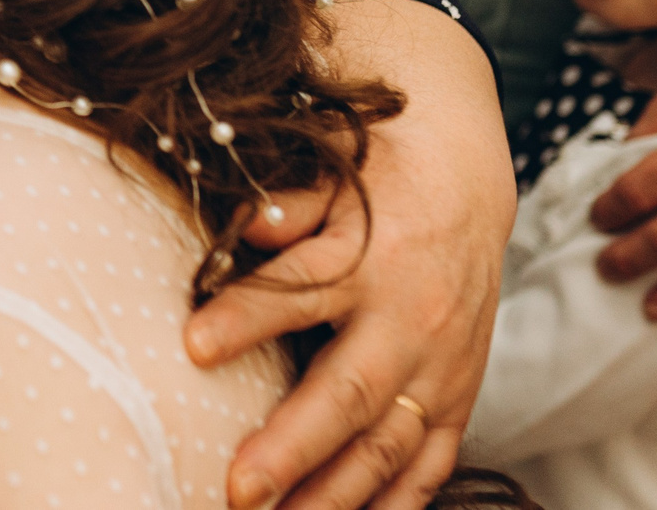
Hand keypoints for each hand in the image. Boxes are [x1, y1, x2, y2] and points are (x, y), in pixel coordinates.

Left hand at [183, 0, 511, 509]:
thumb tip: (243, 226)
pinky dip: (396, 504)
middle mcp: (410, 321)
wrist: (465, 191)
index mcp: (369, 258)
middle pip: (349, 394)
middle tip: (237, 487)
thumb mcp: (332, 179)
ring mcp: (440, 370)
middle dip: (291, 447)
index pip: (300, 291)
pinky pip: (431, 464)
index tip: (191, 346)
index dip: (246, 318)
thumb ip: (285, 207)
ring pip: (388, 445)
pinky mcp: (458, 399)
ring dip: (333, 494)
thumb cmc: (377, 184)